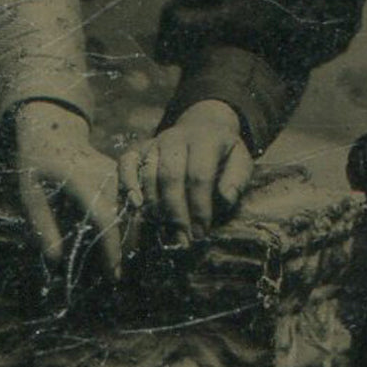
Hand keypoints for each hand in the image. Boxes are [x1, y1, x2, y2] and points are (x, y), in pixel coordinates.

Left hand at [13, 100, 122, 278]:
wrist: (54, 129)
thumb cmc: (37, 163)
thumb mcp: (30, 193)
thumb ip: (43, 227)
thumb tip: (56, 262)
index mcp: (82, 181)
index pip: (105, 218)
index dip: (111, 248)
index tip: (113, 274)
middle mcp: (106, 177)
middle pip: (126, 219)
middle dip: (123, 249)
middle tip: (112, 277)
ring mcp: (117, 173)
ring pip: (134, 211)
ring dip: (129, 237)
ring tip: (115, 261)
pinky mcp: (121, 173)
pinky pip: (132, 201)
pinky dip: (129, 222)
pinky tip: (120, 240)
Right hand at [117, 99, 252, 245]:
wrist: (203, 126)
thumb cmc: (223, 153)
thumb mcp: (240, 160)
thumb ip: (236, 180)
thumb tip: (225, 199)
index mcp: (206, 139)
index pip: (200, 174)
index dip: (199, 206)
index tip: (201, 233)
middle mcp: (177, 138)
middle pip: (171, 175)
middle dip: (176, 212)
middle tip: (181, 240)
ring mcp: (155, 142)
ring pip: (148, 172)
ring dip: (154, 206)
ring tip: (163, 232)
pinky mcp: (139, 148)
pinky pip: (126, 163)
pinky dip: (126, 183)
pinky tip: (134, 205)